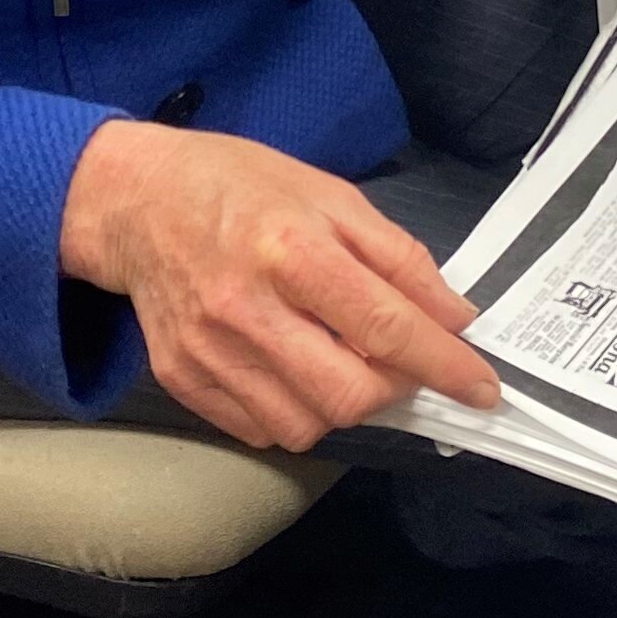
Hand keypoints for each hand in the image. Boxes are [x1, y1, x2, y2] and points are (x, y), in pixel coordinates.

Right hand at [59, 120, 501, 451]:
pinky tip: (290, 370)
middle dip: (391, 391)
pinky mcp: (180, 379)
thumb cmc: (240, 187)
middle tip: (395, 364)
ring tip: (336, 361)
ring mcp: (207, 351)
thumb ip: (398, 259)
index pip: (386, 327)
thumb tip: (455, 320)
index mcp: (291, 248)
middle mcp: (245, 307)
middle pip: (348, 394)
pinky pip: (258, 430)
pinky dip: (292, 412)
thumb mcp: (331, 196)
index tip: (482, 389)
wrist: (134, 200)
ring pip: (305, 426)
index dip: (445, 365)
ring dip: (341, 406)